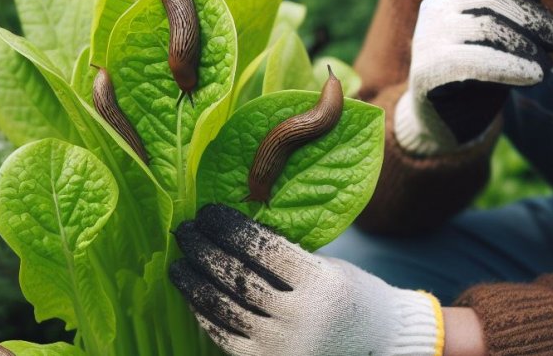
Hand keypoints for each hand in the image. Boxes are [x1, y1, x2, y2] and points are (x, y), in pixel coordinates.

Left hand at [170, 204, 444, 355]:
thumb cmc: (348, 294)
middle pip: (237, 277)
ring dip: (194, 282)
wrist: (374, 344)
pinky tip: (193, 294)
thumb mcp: (326, 266)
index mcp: (320, 284)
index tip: (208, 211)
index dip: (230, 227)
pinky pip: (224, 336)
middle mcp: (300, 318)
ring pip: (224, 308)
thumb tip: (230, 230)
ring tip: (179, 262)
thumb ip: (285, 255)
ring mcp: (281, 345)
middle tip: (185, 230)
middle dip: (205, 250)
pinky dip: (204, 314)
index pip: (263, 248)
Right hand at [395, 0, 552, 154]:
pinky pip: (472, 61)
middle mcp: (437, 5)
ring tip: (548, 66)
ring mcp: (427, 36)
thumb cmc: (482, 69)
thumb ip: (517, 5)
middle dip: (534, 16)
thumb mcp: (503, 31)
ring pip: (485, 27)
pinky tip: (534, 77)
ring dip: (526, 46)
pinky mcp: (426, 70)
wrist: (445, 120)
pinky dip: (508, 67)